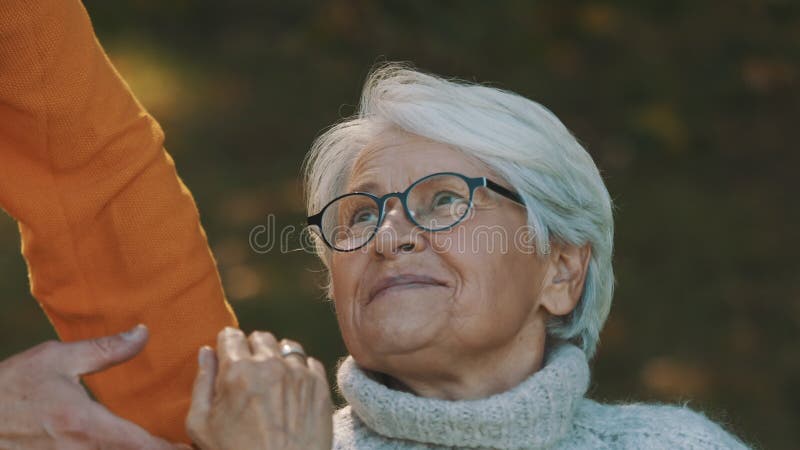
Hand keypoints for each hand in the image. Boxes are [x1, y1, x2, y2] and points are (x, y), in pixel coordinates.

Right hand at [0, 324, 188, 448]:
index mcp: (86, 426)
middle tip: (185, 445)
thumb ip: (104, 350)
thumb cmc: (9, 388)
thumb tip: (143, 333)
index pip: (143, 445)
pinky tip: (123, 447)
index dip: (171, 449)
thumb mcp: (55, 359)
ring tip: (162, 446)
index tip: (193, 445)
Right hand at [186, 328, 332, 449]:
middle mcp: (271, 365)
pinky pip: (310, 363)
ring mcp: (299, 373)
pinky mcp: (319, 385)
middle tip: (249, 373)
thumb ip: (202, 383)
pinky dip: (300, 371)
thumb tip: (206, 352)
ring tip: (273, 380)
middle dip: (252, 349)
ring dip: (278, 357)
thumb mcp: (201, 425)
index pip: (231, 336)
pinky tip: (292, 391)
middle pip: (260, 338)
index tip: (228, 355)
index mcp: (238, 371)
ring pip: (287, 347)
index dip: (227, 345)